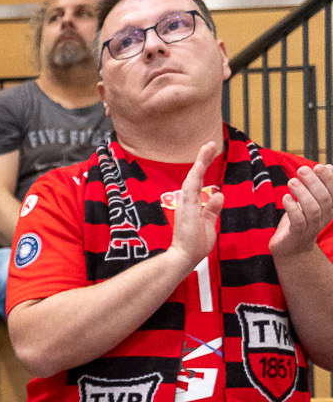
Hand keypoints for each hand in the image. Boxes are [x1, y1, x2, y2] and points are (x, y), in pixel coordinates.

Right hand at [167, 140, 223, 267]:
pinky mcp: (186, 208)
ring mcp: (185, 204)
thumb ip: (212, 210)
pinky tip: (201, 163)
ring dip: (200, 161)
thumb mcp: (208, 224)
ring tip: (208, 146)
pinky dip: (196, 174)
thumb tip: (218, 195)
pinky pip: (191, 187)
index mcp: (192, 206)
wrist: (183, 258)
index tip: (209, 155)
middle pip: (194, 176)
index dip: (204, 168)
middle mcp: (186, 202)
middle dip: (202, 159)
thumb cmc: (194, 246)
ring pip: (192, 178)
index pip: (198, 183)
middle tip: (210, 143)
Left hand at [269, 161, 332, 258]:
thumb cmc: (301, 219)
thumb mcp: (310, 201)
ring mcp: (312, 227)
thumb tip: (327, 166)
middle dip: (314, 182)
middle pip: (324, 198)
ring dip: (302, 193)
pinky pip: (298, 221)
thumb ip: (316, 186)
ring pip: (312, 209)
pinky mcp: (297, 235)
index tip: (319, 166)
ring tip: (291, 181)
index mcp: (330, 207)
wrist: (292, 248)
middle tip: (302, 170)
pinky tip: (285, 197)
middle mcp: (324, 217)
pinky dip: (292, 208)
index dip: (329, 178)